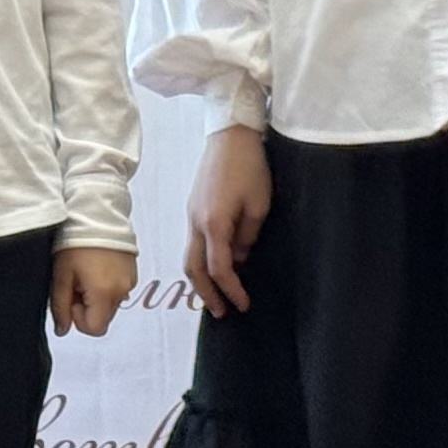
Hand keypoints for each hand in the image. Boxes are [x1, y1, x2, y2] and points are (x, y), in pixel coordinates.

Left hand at [53, 247, 138, 336]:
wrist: (97, 212)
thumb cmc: (75, 242)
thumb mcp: (61, 274)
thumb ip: (60, 306)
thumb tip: (62, 330)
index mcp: (104, 293)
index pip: (94, 329)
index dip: (79, 318)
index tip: (72, 296)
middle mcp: (122, 290)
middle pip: (103, 317)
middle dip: (88, 306)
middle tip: (76, 282)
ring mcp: (130, 281)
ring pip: (110, 304)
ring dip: (97, 296)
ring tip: (86, 272)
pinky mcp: (133, 272)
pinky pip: (118, 290)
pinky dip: (107, 286)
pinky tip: (96, 267)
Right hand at [183, 125, 270, 317]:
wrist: (230, 134)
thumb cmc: (249, 168)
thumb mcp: (259, 205)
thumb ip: (247, 236)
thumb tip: (239, 257)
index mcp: (213, 224)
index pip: (218, 268)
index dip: (230, 290)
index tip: (243, 304)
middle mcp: (195, 223)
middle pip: (194, 268)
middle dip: (206, 294)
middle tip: (221, 313)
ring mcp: (190, 214)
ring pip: (189, 257)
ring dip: (200, 280)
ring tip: (214, 296)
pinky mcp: (192, 207)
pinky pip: (193, 243)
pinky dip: (201, 261)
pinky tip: (215, 266)